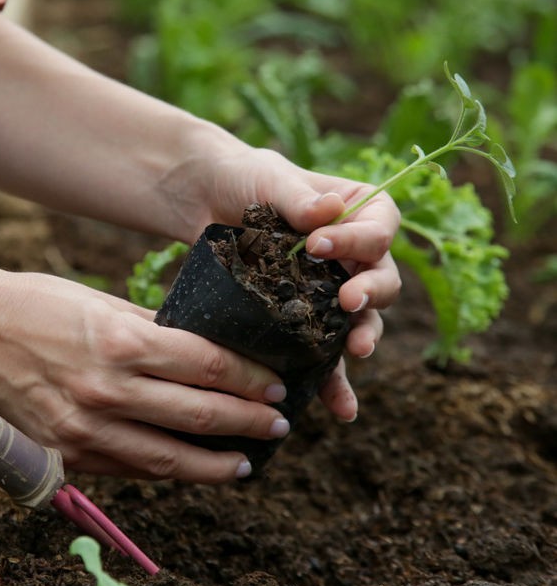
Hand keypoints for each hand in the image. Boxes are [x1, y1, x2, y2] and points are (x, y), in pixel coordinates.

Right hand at [0, 268, 294, 483]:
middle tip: (279, 424)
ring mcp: (84, 428)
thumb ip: (151, 331)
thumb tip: (201, 351)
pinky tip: (188, 470)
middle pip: (199, 414)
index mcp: (121, 342)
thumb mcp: (99, 303)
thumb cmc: (34, 305)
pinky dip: (165, 473)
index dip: (250, 378)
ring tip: (247, 462)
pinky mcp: (63, 454)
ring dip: (216, 464)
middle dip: (249, 422)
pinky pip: (127, 470)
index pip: (208, 365)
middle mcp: (108, 390)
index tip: (275, 384)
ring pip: (169, 458)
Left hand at [176, 147, 401, 420]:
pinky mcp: (303, 318)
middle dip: (370, 293)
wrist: (203, 201)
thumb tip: (328, 213)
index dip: (360, 240)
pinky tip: (340, 408)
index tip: (318, 245)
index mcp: (357, 210)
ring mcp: (330, 289)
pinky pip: (326, 353)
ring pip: (361, 321)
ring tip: (355, 351)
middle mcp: (353, 254)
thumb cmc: (242, 178)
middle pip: (381, 279)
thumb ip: (297, 197)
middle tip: (348, 301)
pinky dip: (335, 381)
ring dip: (363, 337)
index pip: (380, 228)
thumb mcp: (268, 178)